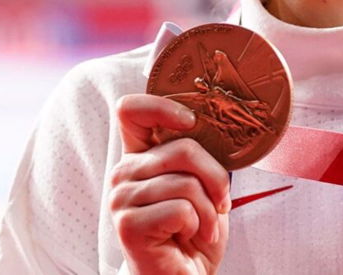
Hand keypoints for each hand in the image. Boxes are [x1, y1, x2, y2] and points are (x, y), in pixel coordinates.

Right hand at [112, 94, 231, 274]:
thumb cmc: (194, 231)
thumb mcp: (201, 184)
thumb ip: (197, 155)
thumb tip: (220, 123)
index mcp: (138, 157)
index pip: (131, 110)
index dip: (163, 106)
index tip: (191, 123)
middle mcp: (123, 173)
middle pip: (182, 148)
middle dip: (215, 177)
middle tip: (219, 203)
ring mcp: (121, 199)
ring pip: (186, 183)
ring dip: (209, 210)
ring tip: (201, 227)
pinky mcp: (128, 225)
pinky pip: (182, 209)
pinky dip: (198, 225)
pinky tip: (186, 237)